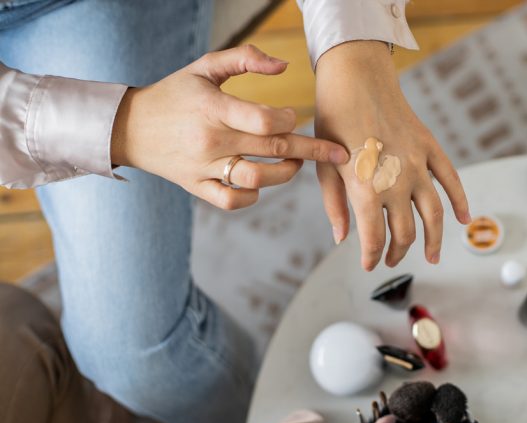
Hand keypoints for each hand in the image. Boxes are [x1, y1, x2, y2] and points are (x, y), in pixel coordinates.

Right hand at [110, 45, 349, 209]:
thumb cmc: (174, 93)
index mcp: (213, 108)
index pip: (265, 121)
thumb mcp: (204, 67)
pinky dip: (253, 196)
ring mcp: (203, 167)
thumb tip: (284, 66)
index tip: (295, 117)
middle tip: (337, 153)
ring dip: (285, 174)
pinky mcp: (197, 187)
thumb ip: (245, 58)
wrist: (129, 127)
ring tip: (295, 164)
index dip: (290, 121)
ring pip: (257, 180)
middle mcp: (210, 140)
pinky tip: (262, 184)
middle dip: (312, 151)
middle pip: (273, 149)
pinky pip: (232, 201)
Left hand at [314, 41, 470, 270]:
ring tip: (433, 256)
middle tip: (392, 259)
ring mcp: (417, 164)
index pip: (374, 238)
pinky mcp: (429, 148)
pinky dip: (460, 201)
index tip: (369, 265)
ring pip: (433, 214)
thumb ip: (335, 206)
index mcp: (366, 189)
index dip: (371, 257)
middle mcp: (396, 181)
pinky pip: (451, 180)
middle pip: (406, 231)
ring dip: (434, 240)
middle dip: (398, 251)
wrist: (355, 79)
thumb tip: (342, 238)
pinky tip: (464, 219)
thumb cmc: (333, 121)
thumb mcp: (325, 168)